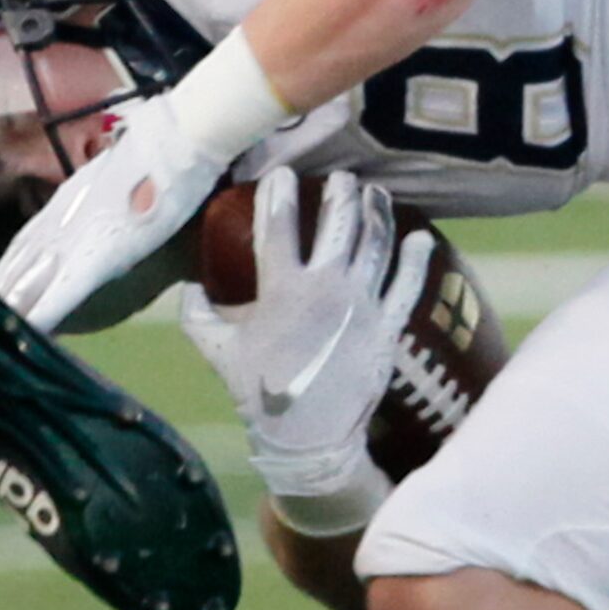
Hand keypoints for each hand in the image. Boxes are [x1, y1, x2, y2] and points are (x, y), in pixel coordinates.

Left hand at [0, 91, 234, 332]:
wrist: (178, 140)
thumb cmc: (160, 147)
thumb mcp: (120, 170)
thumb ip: (105, 189)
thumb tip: (110, 194)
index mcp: (67, 200)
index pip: (27, 239)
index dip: (11, 265)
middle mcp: (61, 219)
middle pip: (20, 263)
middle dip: (3, 291)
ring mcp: (75, 237)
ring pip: (31, 280)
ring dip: (13, 305)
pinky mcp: (96, 257)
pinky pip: (62, 292)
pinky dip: (43, 313)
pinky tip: (29, 329)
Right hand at [177, 167, 433, 531]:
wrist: (308, 436)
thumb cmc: (259, 391)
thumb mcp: (216, 352)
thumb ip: (196, 315)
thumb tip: (189, 286)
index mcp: (281, 289)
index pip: (278, 226)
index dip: (277, 193)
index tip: (281, 173)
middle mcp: (325, 287)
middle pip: (338, 224)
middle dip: (340, 193)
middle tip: (341, 177)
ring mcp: (362, 304)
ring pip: (375, 244)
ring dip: (377, 212)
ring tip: (375, 193)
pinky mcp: (388, 325)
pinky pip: (407, 285)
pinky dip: (415, 258)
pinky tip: (419, 237)